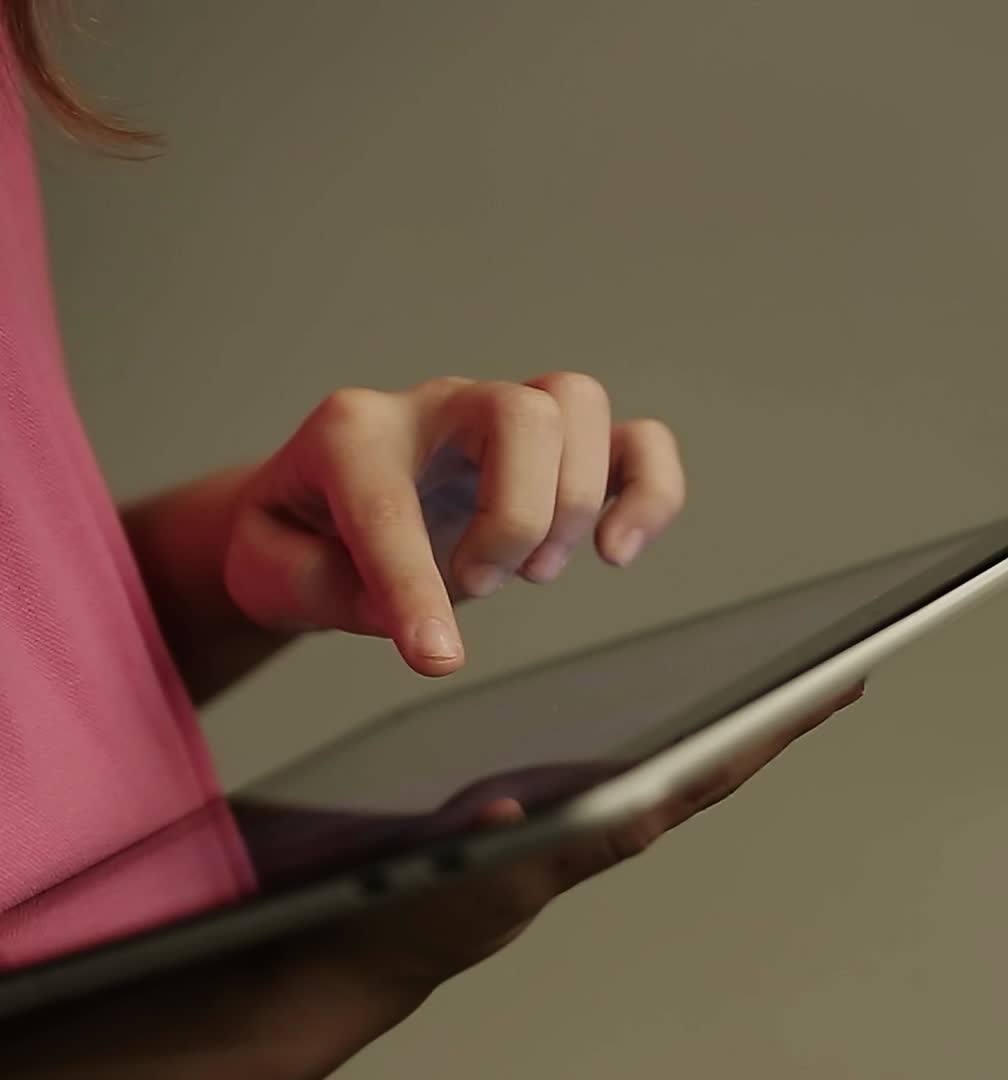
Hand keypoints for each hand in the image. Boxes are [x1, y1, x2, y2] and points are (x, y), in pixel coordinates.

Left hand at [224, 373, 684, 674]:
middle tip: (478, 585)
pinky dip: (651, 491)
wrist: (314, 506)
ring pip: (577, 405)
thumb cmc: (295, 536)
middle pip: (522, 413)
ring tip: (535, 570)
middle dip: (515, 518)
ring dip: (572, 504)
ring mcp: (499, 421)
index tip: (437, 659)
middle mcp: (435, 408)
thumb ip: (327, 589)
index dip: (417, 586)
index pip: (394, 501)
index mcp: (352, 435)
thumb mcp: (269, 572)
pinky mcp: (551, 454)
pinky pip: (634, 440)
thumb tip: (418, 615)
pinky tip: (619, 548)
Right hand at [298, 680, 865, 1010]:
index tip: (836, 686)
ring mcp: (590, 819)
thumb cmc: (404, 915)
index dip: (768, 731)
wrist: (368, 945)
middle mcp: (606, 824)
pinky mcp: (565, 815)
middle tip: (849, 668)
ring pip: (684, 766)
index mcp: (591, 833)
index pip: (699, 776)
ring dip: (742, 725)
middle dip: (782, 717)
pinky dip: (687, 735)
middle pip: (712, 764)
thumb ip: (477, 854)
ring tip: (793, 680)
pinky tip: (696, 711)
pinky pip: (643, 768)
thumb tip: (513, 812)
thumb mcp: (439, 885)